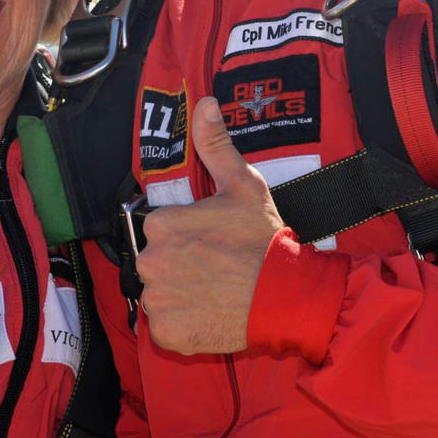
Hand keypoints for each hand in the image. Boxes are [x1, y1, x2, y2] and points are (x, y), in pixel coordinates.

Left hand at [137, 98, 283, 354]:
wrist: (287, 296)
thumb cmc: (264, 239)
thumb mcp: (243, 185)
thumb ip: (215, 146)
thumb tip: (204, 104)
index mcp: (162, 224)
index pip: (160, 228)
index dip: (187, 234)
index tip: (211, 241)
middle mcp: (150, 262)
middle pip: (156, 261)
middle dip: (180, 264)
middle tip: (216, 267)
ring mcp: (158, 301)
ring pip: (160, 294)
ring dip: (179, 294)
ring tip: (215, 291)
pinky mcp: (168, 334)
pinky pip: (166, 328)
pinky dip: (184, 325)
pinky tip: (211, 313)